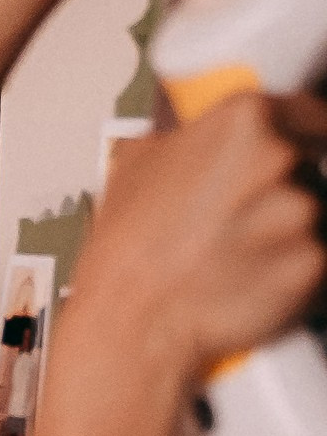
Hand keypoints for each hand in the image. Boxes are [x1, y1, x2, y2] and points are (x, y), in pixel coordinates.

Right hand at [73, 93, 326, 381]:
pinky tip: (250, 281)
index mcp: (241, 122)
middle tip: (244, 221)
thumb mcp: (135, 165)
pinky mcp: (316, 261)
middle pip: (313, 169)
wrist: (132, 321)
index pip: (309, 114)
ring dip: (287, 236)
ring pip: (313, 218)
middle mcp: (279, 158)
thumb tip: (198, 137)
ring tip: (237, 257)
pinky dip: (292, 273)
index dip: (304, 138)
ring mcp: (302, 211)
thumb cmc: (128, 252)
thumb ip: (188, 139)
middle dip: (286, 194)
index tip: (303, 150)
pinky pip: (315, 261)